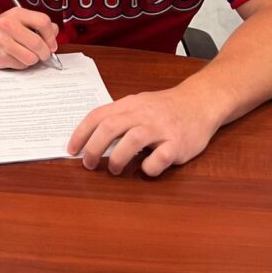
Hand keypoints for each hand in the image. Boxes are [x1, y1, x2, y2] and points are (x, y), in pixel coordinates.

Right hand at [0, 7, 58, 68]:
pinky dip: (22, 63)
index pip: (43, 22)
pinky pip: (20, 65)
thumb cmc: (3, 27)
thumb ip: (39, 24)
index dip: (51, 36)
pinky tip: (15, 56)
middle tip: (43, 54)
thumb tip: (55, 32)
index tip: (51, 44)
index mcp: (17, 14)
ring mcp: (2, 42)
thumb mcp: (20, 18)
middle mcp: (8, 26)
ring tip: (28, 54)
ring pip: (30, 58)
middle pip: (38, 43)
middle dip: (45, 52)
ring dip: (33, 59)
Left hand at [67, 85, 220, 176]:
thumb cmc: (165, 108)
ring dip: (117, 158)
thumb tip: (91, 137)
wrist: (200, 102)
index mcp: (129, 105)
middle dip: (94, 148)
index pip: (98, 116)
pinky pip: (159, 157)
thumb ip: (119, 118)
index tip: (71, 150)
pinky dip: (148, 167)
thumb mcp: (139, 105)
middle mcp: (143, 114)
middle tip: (88, 164)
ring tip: (114, 170)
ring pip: (132, 140)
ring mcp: (161, 129)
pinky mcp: (177, 144)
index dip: (81, 133)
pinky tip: (145, 170)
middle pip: (110, 128)